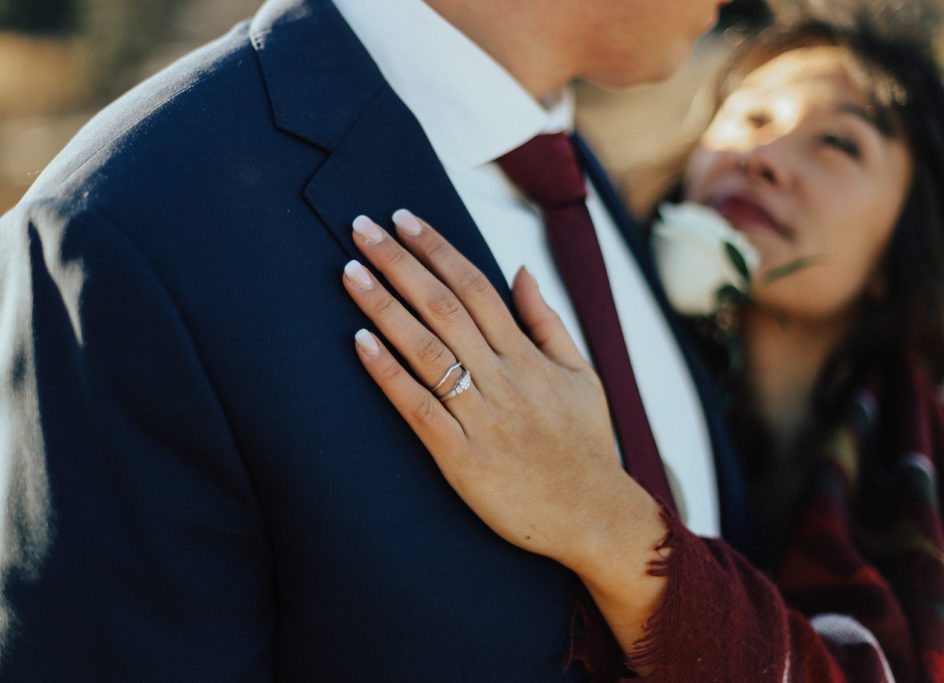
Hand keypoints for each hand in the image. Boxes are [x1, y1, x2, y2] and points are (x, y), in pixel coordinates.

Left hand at [341, 211, 668, 650]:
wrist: (593, 515)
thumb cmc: (585, 445)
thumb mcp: (581, 375)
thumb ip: (548, 321)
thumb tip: (520, 270)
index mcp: (528, 356)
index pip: (475, 286)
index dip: (437, 249)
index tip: (404, 219)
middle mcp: (503, 378)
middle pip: (443, 306)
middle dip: (399, 263)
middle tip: (361, 227)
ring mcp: (481, 418)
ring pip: (426, 350)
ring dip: (385, 307)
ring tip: (350, 272)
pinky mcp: (460, 457)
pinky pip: (418, 407)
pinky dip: (389, 373)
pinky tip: (360, 343)